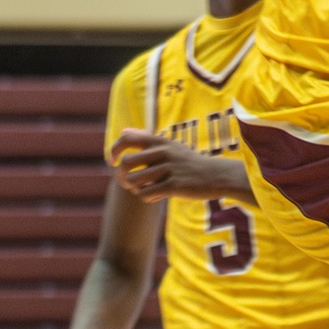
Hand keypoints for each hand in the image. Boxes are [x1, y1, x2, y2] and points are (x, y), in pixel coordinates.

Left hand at [112, 128, 245, 202]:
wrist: (216, 176)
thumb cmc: (189, 163)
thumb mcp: (171, 146)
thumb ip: (147, 139)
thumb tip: (123, 131)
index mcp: (160, 141)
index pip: (127, 139)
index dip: (114, 150)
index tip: (112, 161)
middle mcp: (163, 152)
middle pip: (125, 163)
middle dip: (121, 176)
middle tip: (127, 183)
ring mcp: (169, 169)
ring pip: (133, 181)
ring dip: (134, 189)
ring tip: (145, 189)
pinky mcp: (174, 185)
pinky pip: (146, 194)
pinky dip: (148, 197)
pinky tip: (157, 195)